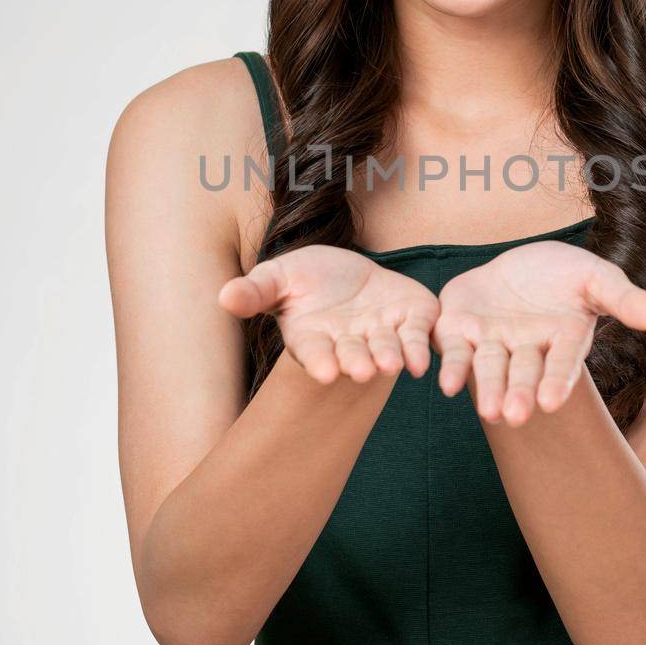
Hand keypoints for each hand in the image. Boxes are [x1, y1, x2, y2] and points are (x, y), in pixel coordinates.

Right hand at [218, 244, 439, 384]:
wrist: (346, 272)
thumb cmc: (304, 279)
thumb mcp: (276, 278)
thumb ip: (254, 291)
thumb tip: (223, 297)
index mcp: (313, 337)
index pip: (314, 352)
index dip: (318, 362)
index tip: (323, 372)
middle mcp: (348, 342)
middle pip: (352, 355)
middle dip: (357, 362)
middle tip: (362, 371)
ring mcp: (380, 333)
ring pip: (386, 349)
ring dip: (389, 357)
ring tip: (391, 365)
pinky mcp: (410, 319)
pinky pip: (416, 335)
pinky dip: (419, 346)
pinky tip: (423, 359)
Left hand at [431, 241, 645, 424]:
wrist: (518, 264)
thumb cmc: (563, 274)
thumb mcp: (594, 277)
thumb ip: (620, 297)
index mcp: (560, 340)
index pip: (560, 363)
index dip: (556, 381)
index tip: (550, 401)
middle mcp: (525, 350)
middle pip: (522, 373)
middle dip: (519, 394)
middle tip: (514, 416)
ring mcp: (491, 343)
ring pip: (488, 369)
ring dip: (488, 390)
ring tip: (489, 411)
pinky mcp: (459, 331)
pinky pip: (456, 352)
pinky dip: (452, 369)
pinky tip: (447, 385)